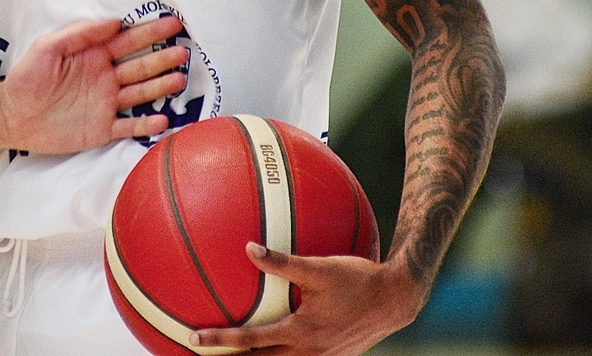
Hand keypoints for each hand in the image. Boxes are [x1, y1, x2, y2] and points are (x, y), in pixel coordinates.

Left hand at [0, 15, 188, 152]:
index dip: (149, 32)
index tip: (172, 23)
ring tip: (179, 79)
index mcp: (94, 56)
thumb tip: (114, 22)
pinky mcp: (102, 129)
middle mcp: (105, 79)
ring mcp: (106, 104)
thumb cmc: (26, 78)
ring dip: (160, 87)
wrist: (12, 116)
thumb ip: (80, 34)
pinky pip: (129, 127)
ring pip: (140, 94)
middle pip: (140, 67)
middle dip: (162, 58)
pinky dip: (146, 125)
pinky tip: (163, 119)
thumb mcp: (48, 47)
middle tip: (183, 51)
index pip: (127, 41)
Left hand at [188, 243, 424, 355]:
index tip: (195, 339)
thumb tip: (248, 247)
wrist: (396, 300)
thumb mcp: (319, 268)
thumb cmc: (358, 280)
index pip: (252, 341)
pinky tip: (272, 348)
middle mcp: (309, 353)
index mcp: (302, 333)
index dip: (221, 341)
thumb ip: (282, 261)